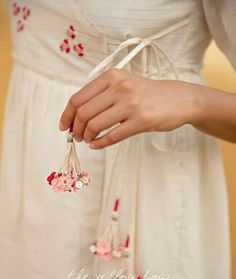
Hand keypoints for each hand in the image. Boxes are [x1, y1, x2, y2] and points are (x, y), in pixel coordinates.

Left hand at [59, 68, 196, 148]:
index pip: (78, 98)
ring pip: (95, 125)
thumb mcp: (123, 83)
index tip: (64, 127)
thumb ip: (101, 94)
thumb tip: (76, 115)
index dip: (67, 116)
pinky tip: (97, 145)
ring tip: (88, 140)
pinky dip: (100, 143)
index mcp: (111, 77)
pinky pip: (112, 136)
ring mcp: (131, 104)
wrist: (178, 99)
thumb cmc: (147, 93)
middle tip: (77, 136)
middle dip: (76, 129)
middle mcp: (119, 87)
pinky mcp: (141, 121)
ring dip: (87, 137)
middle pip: (83, 113)